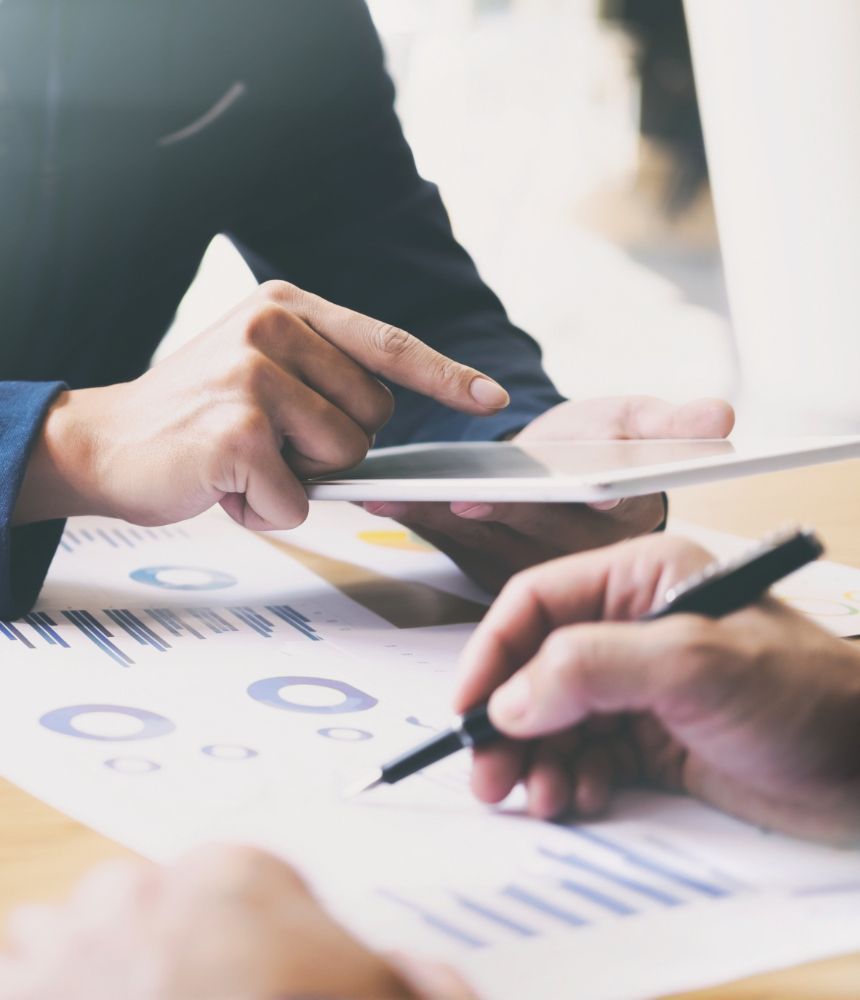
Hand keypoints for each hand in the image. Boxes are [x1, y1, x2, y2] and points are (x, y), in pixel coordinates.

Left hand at [0, 846, 472, 999]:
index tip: (265, 984)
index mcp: (241, 879)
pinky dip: (27, 996)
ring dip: (91, 970)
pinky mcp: (4, 986)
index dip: (269, 953)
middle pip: (162, 910)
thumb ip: (419, 983)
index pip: (260, 896)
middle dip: (175, 955)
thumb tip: (434, 979)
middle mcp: (144, 888)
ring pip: (75, 936)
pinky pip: (5, 975)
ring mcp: (67, 936)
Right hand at [12, 280, 510, 529]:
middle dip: (331, 450)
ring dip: (296, 482)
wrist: (101, 444)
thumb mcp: (254, 371)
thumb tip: (383, 429)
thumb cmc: (187, 421)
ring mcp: (252, 375)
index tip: (489, 399)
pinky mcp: (237, 431)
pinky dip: (263, 512)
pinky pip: (297, 499)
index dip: (444, 375)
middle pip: (372, 415)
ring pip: (342, 459)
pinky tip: (220, 488)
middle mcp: (271, 326)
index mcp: (283, 305)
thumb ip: (315, 379)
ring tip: (239, 465)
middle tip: (263, 445)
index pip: (384, 341)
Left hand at [362, 395, 735, 590]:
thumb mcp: (634, 423)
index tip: (591, 492)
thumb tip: (721, 417)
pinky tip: (379, 492)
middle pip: (539, 530)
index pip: (618, 511)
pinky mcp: (480, 564)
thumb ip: (669, 422)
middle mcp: (575, 555)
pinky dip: (411, 514)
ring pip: (483, 538)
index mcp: (623, 518)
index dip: (603, 502)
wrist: (548, 467)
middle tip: (470, 496)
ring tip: (403, 489)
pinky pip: (443, 539)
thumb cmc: (596, 444)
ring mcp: (525, 564)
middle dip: (502, 512)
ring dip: (440, 516)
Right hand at [453, 534, 859, 843]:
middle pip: (534, 669)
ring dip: (537, 760)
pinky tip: (583, 797)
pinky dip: (571, 780)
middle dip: (508, 723)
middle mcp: (632, 628)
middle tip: (489, 774)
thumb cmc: (808, 698)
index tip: (468, 707)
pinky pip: (583, 757)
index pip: (535, 604)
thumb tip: (510, 698)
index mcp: (641, 581)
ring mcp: (641, 687)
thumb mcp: (694, 664)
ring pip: (553, 720)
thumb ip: (591, 669)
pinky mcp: (652, 740)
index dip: (491, 654)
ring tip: (543, 796)